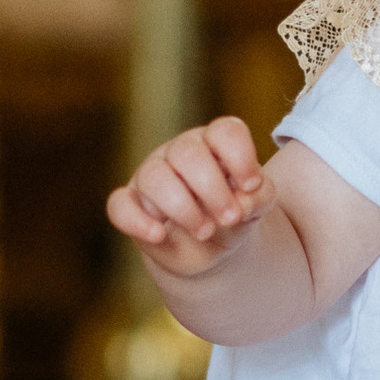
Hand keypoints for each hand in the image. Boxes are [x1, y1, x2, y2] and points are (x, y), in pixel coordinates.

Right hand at [108, 116, 275, 277]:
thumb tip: (243, 202)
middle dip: (213, 189)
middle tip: (231, 217)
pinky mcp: (131, 205)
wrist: (211, 248)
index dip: (240, 156)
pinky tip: (159, 235)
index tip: (251, 185)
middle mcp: (180, 153)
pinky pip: (119, 205)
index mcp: (215, 144)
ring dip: (182, 208)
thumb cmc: (235, 214)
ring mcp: (151, 176)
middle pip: (187, 153)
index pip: (224, 131)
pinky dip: (137, 221)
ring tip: (205, 231)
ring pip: (154, 177)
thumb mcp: (256, 206)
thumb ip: (259, 198)